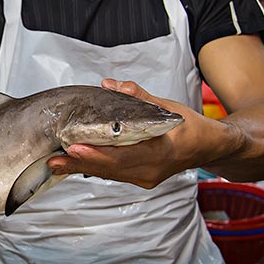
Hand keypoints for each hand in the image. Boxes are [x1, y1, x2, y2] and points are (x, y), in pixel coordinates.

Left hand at [46, 79, 236, 188]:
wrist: (209, 147)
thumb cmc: (191, 127)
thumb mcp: (168, 107)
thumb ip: (138, 96)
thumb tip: (110, 85)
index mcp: (161, 152)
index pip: (123, 156)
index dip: (97, 154)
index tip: (74, 149)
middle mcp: (151, 170)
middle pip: (110, 169)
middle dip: (79, 163)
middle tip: (53, 159)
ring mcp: (145, 178)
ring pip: (109, 174)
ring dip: (81, 167)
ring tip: (55, 162)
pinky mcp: (140, 178)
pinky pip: (113, 174)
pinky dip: (94, 167)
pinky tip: (73, 162)